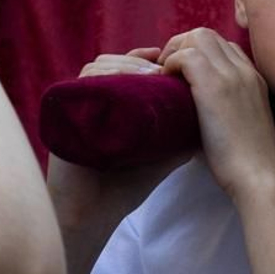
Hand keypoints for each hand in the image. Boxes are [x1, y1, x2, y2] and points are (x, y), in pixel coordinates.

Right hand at [46, 46, 191, 230]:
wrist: (95, 213)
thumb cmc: (125, 185)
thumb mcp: (160, 153)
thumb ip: (180, 135)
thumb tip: (211, 119)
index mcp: (111, 104)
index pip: (127, 68)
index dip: (147, 60)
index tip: (172, 64)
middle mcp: (92, 100)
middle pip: (111, 62)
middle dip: (138, 60)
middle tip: (165, 66)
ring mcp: (76, 105)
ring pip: (96, 68)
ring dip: (124, 66)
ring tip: (152, 74)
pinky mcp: (62, 114)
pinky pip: (80, 85)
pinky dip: (102, 78)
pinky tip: (124, 83)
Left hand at [157, 28, 274, 197]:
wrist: (258, 174)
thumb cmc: (246, 161)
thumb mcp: (241, 124)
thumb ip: (226, 107)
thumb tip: (198, 108)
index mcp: (253, 78)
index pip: (223, 46)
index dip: (198, 53)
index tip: (182, 73)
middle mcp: (245, 70)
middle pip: (208, 34)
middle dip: (181, 45)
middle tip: (168, 70)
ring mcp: (232, 75)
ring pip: (197, 37)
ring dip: (175, 51)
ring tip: (165, 75)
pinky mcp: (215, 86)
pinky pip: (187, 55)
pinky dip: (171, 63)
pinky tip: (165, 83)